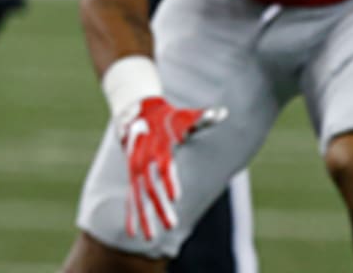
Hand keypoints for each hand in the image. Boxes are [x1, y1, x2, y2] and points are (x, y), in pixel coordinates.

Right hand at [117, 96, 226, 239]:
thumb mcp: (184, 116)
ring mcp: (135, 170)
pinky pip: (130, 198)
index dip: (170, 182)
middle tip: (171, 226)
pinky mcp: (132, 176)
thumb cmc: (167, 117)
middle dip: (159, 208)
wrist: (136, 113)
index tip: (176, 198)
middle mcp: (143, 161)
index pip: (164, 167)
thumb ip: (202, 118)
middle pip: (150, 188)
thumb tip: (222, 113)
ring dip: (144, 218)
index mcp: (158, 148)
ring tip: (149, 239)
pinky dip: (131, 214)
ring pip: (137, 198)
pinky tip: (133, 232)